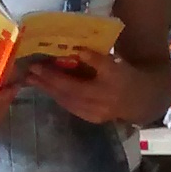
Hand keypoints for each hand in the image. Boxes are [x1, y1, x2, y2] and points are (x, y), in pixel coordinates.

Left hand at [23, 49, 150, 124]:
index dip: (54, 74)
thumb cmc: (127, 76)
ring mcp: (95, 113)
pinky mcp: (92, 119)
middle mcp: (99, 102)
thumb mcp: (113, 63)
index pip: (74, 81)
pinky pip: (71, 107)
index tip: (36, 65)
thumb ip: (94, 58)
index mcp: (106, 85)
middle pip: (66, 93)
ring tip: (33, 79)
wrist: (142, 99)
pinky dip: (58, 97)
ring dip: (48, 91)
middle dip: (45, 82)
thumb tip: (73, 52)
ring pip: (66, 101)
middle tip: (28, 72)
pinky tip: (49, 89)